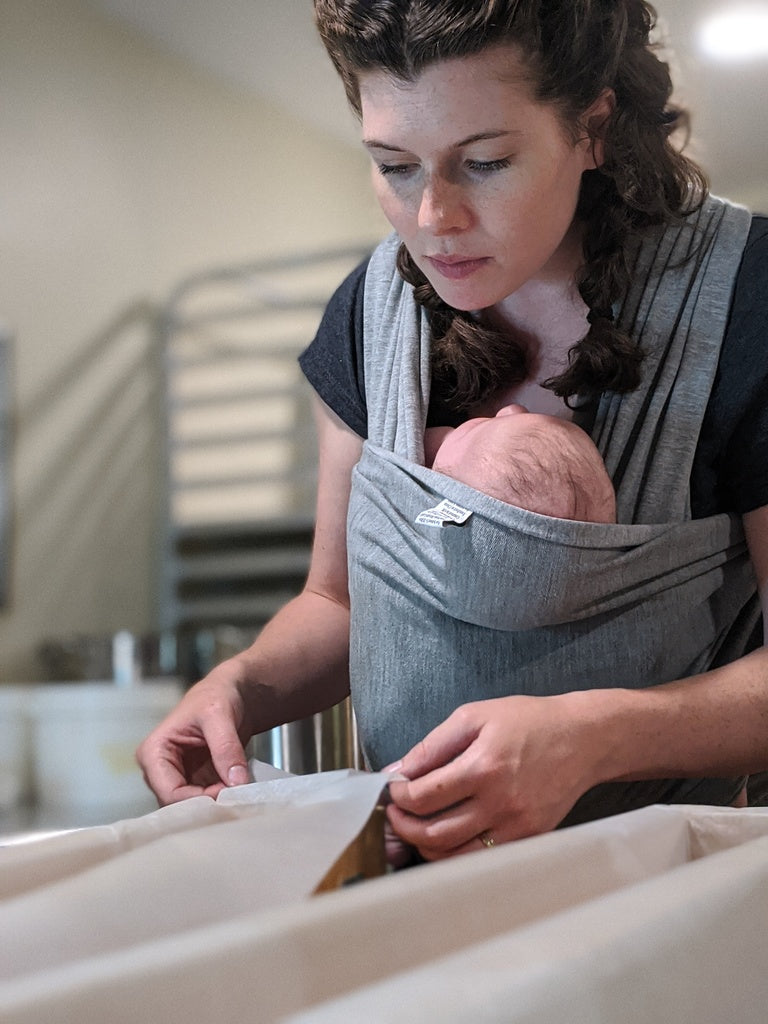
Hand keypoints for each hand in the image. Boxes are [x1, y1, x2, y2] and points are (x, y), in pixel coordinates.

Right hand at [135, 662, 252, 804]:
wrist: (233, 693)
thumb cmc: (216, 696)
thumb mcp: (219, 715)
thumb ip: (226, 747)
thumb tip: (236, 781)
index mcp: (153, 752)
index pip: (169, 792)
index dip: (198, 799)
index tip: (227, 794)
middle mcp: (160, 771)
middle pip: (178, 805)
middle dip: (207, 805)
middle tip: (236, 798)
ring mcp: (177, 778)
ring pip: (193, 807)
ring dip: (216, 805)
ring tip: (240, 796)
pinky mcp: (195, 783)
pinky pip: (206, 802)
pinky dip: (222, 801)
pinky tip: (239, 794)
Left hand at [386, 694, 599, 859]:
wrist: (583, 739)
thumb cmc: (528, 721)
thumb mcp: (474, 716)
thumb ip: (432, 745)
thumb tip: (398, 770)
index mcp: (483, 766)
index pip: (424, 796)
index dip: (399, 796)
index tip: (393, 789)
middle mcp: (500, 802)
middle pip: (434, 834)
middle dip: (404, 826)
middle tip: (395, 813)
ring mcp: (516, 826)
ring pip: (454, 856)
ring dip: (424, 845)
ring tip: (416, 826)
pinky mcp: (528, 839)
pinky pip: (481, 858)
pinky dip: (455, 853)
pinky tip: (446, 835)